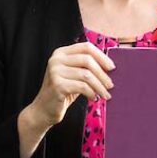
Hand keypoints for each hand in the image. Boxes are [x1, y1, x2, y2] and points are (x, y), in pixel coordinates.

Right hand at [18, 42, 114, 157]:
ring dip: (99, 86)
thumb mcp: (75, 75)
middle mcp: (56, 59)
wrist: (44, 110)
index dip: (101, 56)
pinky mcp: (57, 84)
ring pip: (86, 74)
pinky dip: (91, 93)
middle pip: (87, 60)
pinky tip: (93, 98)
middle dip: (103, 74)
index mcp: (61, 53)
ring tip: (105, 95)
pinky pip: (82, 86)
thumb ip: (86, 66)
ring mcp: (55, 71)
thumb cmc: (64, 91)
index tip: (112, 68)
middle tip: (111, 85)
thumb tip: (111, 65)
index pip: (86, 47)